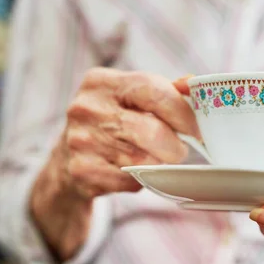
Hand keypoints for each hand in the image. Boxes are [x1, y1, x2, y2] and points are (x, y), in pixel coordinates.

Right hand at [30, 68, 198, 260]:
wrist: (66, 161)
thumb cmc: (111, 124)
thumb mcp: (130, 98)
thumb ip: (164, 91)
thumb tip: (194, 86)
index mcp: (102, 82)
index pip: (153, 90)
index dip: (183, 112)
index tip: (197, 128)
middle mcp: (87, 108)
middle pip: (153, 131)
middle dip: (175, 146)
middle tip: (179, 151)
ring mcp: (81, 141)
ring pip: (144, 160)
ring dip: (160, 164)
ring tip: (156, 159)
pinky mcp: (82, 171)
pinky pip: (130, 181)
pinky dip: (140, 180)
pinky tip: (133, 172)